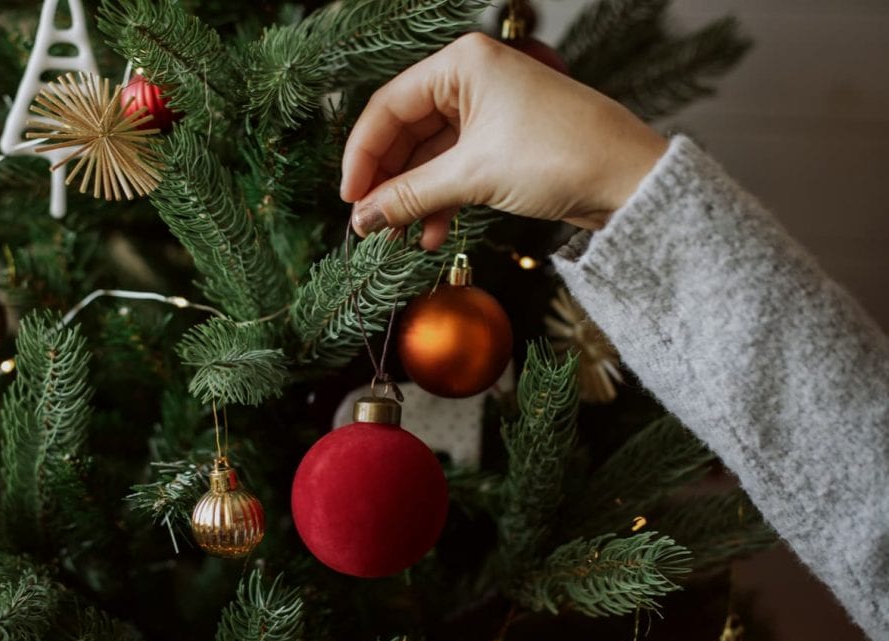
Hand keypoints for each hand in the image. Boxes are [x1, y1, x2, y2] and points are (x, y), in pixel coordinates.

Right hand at [340, 33, 668, 248]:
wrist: (631, 180)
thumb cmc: (560, 155)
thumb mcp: (473, 176)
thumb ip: (409, 196)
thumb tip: (362, 217)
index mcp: (461, 64)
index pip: (388, 108)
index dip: (362, 156)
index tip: (349, 199)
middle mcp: (472, 80)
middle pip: (406, 132)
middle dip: (387, 182)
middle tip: (367, 223)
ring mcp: (488, 112)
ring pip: (430, 156)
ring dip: (413, 198)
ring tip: (396, 236)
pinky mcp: (503, 143)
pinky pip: (456, 170)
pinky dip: (441, 201)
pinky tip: (431, 235)